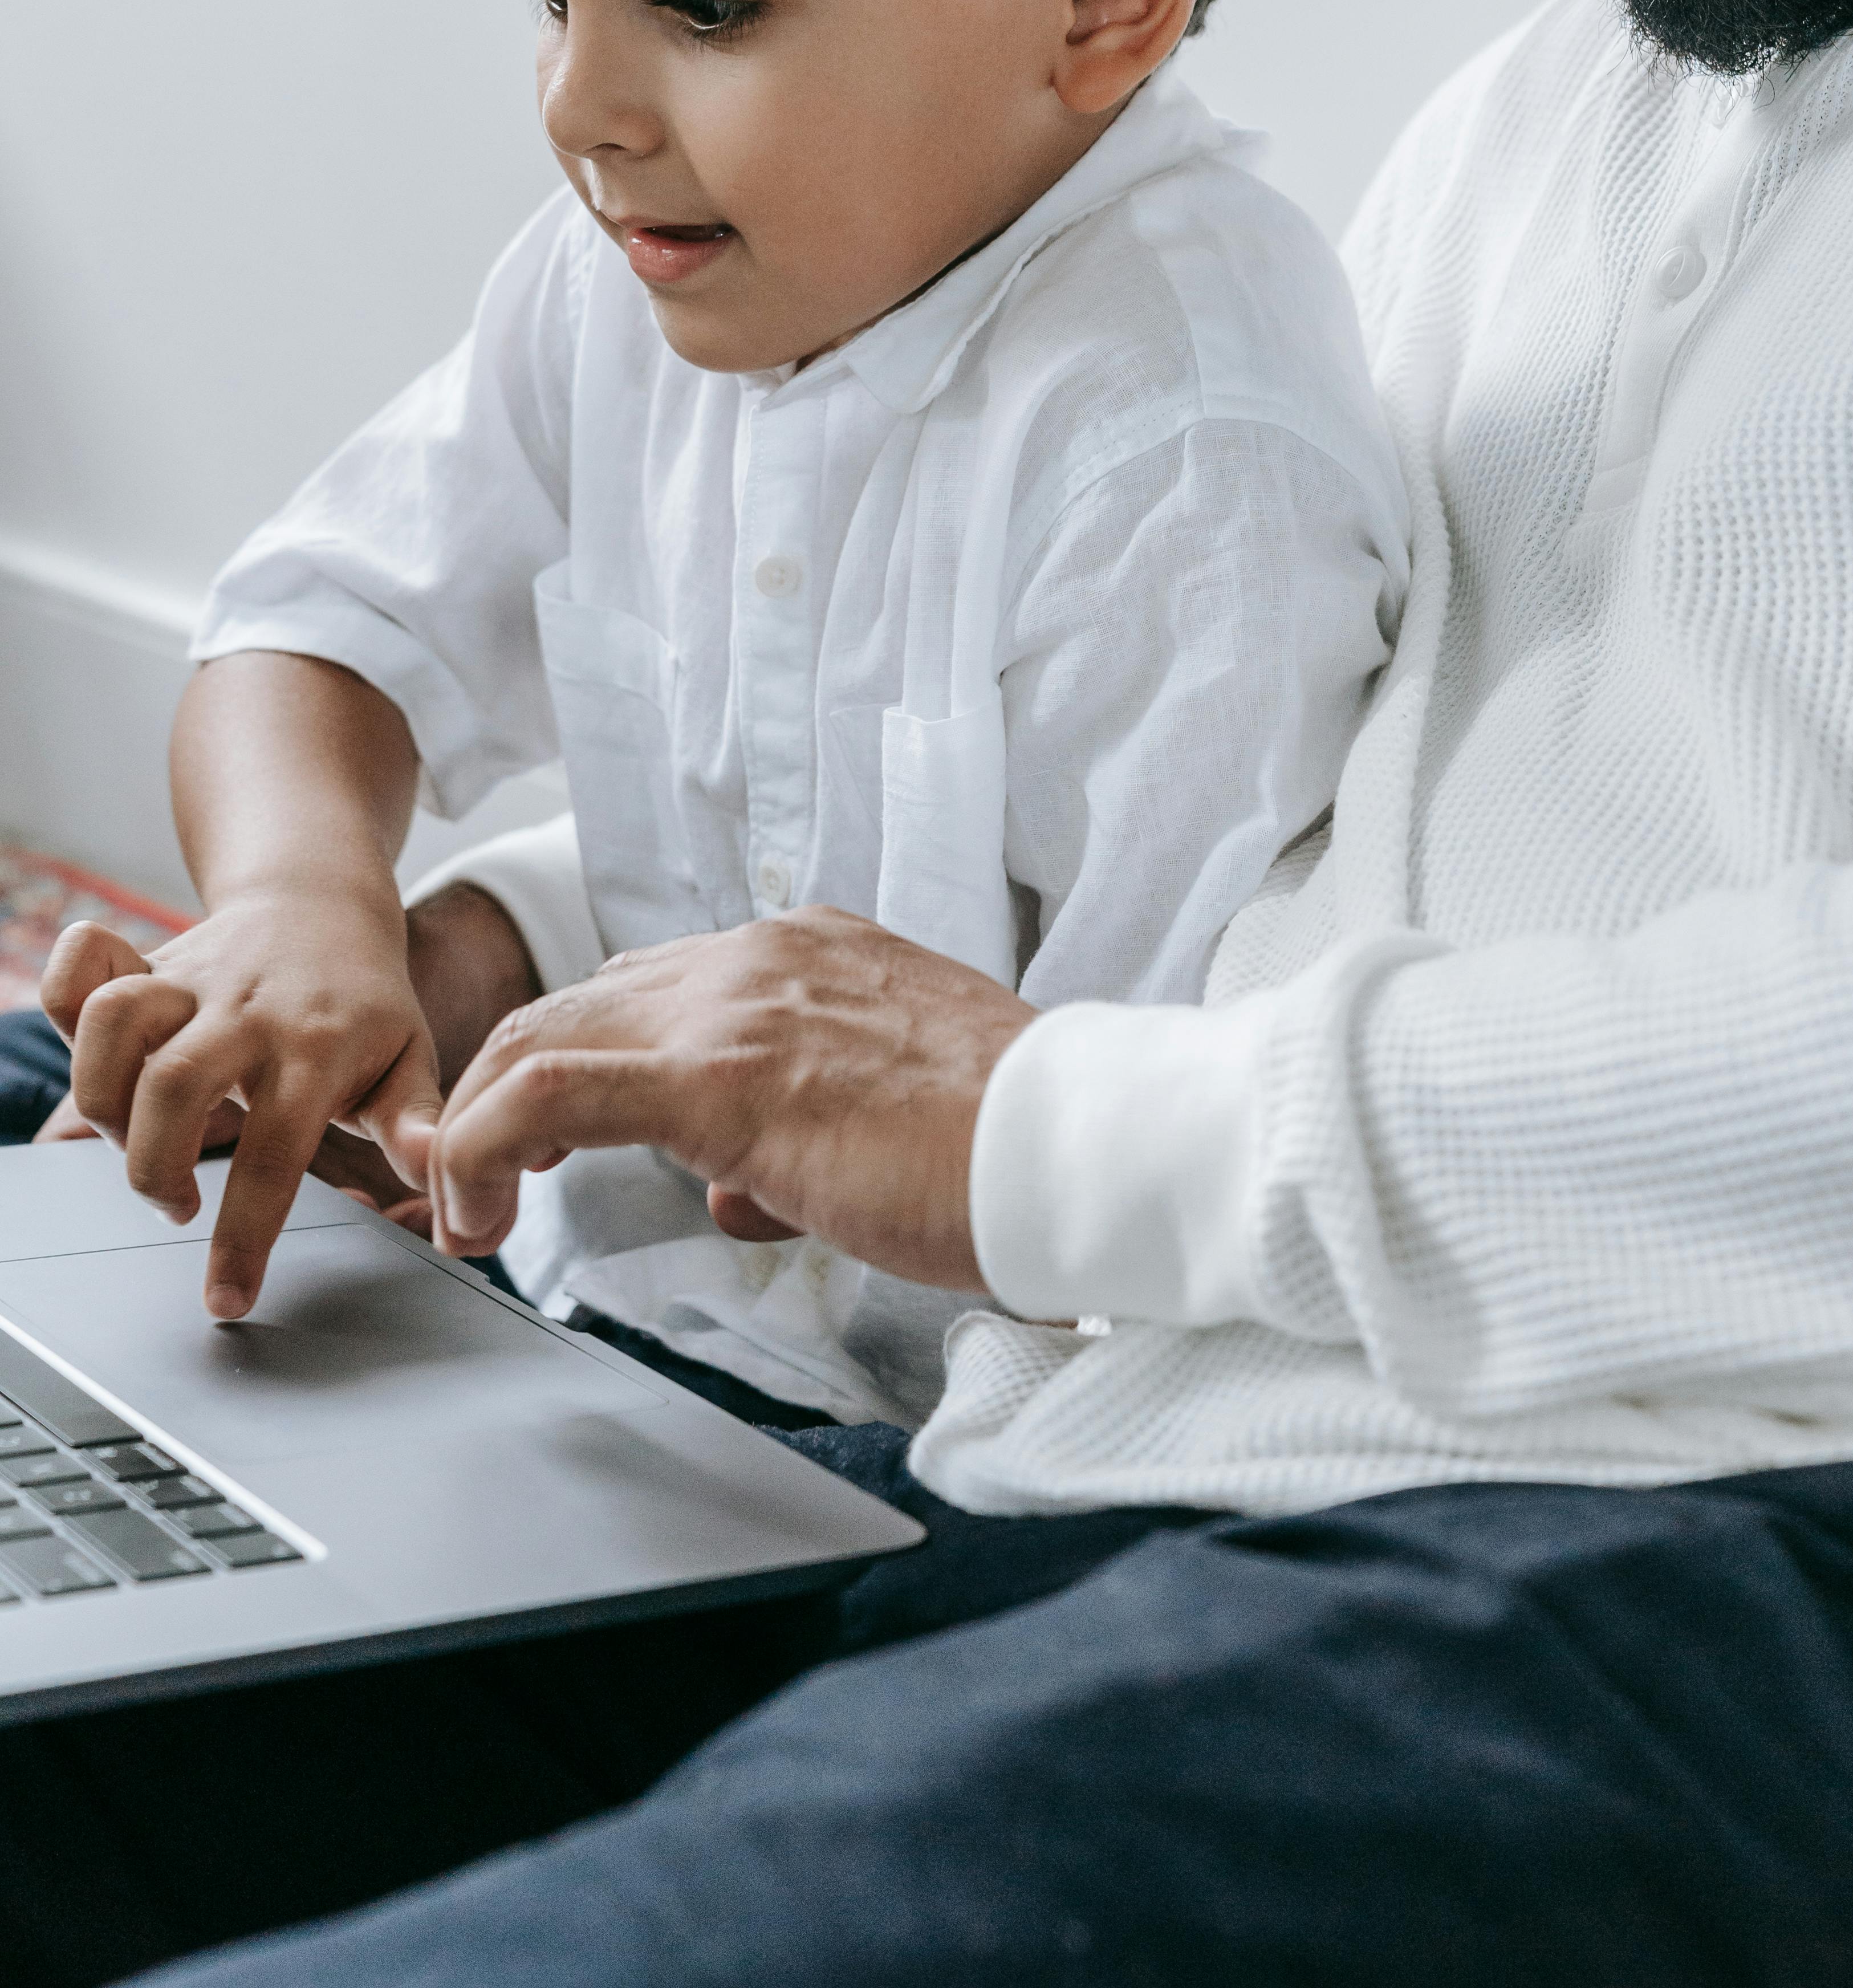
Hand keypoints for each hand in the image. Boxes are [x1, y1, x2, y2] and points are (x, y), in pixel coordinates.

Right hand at [44, 893, 442, 1320]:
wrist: (325, 904)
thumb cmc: (365, 1003)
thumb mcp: (408, 1058)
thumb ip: (416, 1119)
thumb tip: (432, 1168)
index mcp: (318, 1048)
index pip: (276, 1155)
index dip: (244, 1237)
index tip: (227, 1299)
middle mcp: (249, 1011)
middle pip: (174, 1087)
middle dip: (155, 1169)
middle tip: (179, 1205)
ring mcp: (194, 979)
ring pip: (116, 1024)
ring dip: (105, 1103)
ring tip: (137, 1141)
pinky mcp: (150, 962)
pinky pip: (82, 966)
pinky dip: (62, 999)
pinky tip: (98, 1054)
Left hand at [430, 910, 1033, 1288]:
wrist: (1075, 1144)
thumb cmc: (1002, 1147)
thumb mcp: (882, 1114)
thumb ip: (793, 1131)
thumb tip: (734, 1188)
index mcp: (805, 953)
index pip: (647, 992)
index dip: (576, 1068)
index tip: (544, 1145)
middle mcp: (761, 957)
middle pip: (576, 1005)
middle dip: (507, 1093)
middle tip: (483, 1184)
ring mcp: (737, 1007)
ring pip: (545, 1035)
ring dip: (483, 1125)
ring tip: (469, 1207)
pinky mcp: (718, 1079)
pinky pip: (552, 1092)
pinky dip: (485, 1145)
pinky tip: (479, 1207)